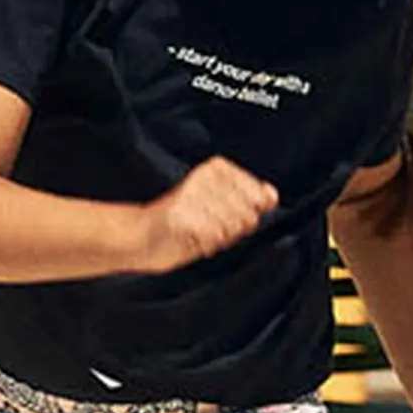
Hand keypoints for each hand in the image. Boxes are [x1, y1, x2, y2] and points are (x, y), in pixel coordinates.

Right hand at [140, 157, 277, 270]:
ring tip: (199, 232)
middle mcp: (205, 177)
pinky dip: (205, 244)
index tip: (223, 215)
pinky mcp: (181, 215)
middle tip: (209, 226)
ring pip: (232, 227)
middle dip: (233, 229)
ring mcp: (192, 195)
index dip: (246, 215)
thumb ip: (251, 200)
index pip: (258, 198)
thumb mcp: (223, 208)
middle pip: (248, 214)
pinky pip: (212, 237)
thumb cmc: (182, 224)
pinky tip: (192, 238)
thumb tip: (272, 195)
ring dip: (218, 237)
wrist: (139, 238)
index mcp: (217, 168)